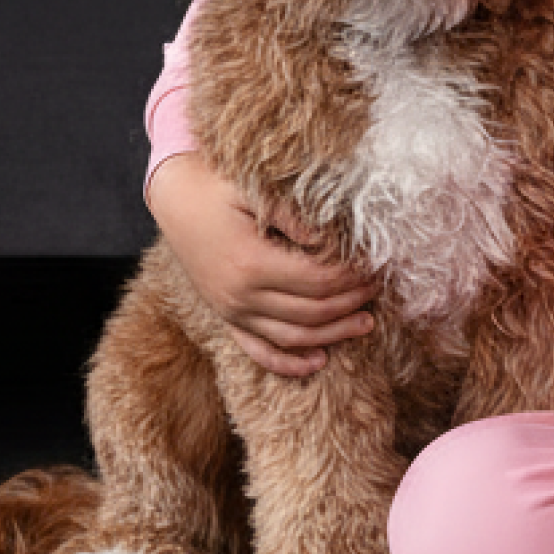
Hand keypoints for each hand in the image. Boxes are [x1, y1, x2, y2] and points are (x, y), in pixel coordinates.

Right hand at [146, 153, 376, 376]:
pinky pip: (258, 351)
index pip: (318, 281)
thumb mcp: (256, 191)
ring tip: (366, 323)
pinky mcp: (226, 318)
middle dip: (351, 303)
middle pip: (312, 313)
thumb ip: (295, 216)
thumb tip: (331, 242)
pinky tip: (318, 363)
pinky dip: (288, 363)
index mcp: (251, 263)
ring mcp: (231, 312)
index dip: (351, 278)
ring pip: (292, 338)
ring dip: (333, 335)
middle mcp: (240, 295)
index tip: (375, 266)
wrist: (175, 201)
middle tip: (378, 289)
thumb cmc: (219, 189)